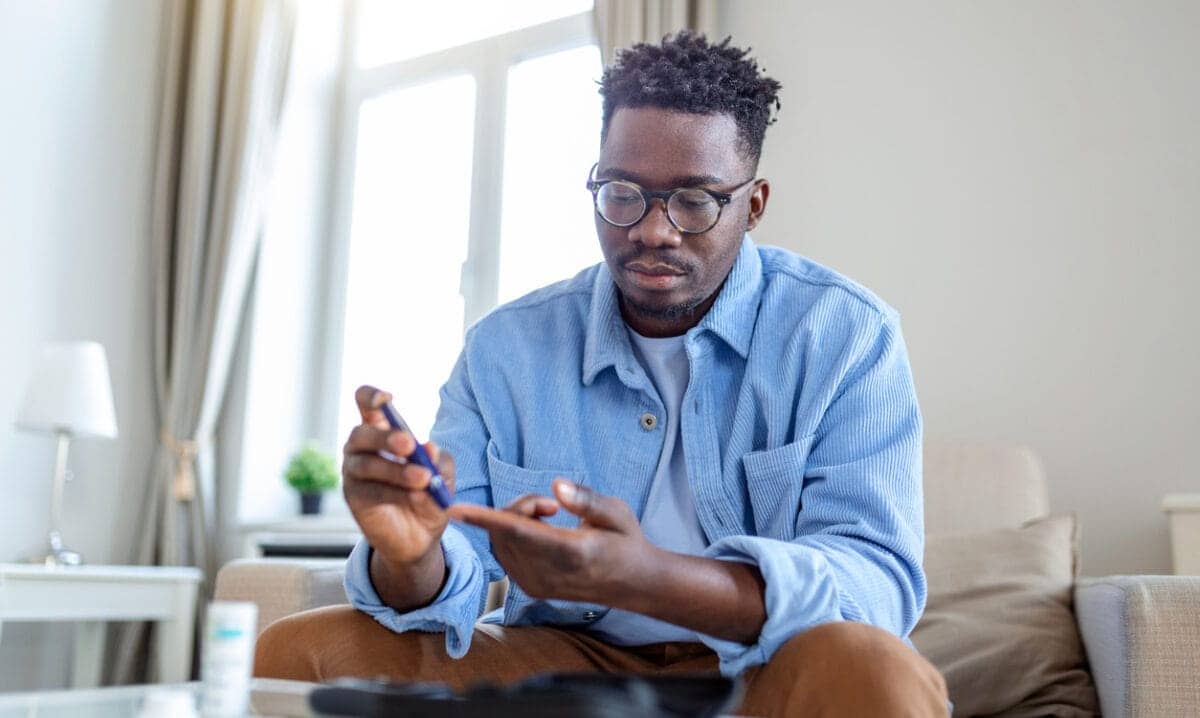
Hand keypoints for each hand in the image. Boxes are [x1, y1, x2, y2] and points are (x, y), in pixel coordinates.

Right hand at [342, 385, 456, 566]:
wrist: (421, 536)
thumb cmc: (429, 493)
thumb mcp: (442, 474)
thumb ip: (438, 460)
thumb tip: (429, 448)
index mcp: (381, 429)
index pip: (365, 403)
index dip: (371, 396)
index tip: (387, 399)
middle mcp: (361, 447)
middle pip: (362, 433)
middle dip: (386, 438)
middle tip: (410, 446)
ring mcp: (354, 472)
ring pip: (368, 464)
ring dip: (397, 470)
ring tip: (423, 478)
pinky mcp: (353, 498)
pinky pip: (370, 491)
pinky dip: (394, 492)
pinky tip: (415, 496)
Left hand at [448, 479, 654, 603]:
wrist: (634, 584)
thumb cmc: (625, 541)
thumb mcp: (617, 513)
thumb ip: (586, 499)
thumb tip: (556, 486)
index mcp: (571, 553)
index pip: (519, 532)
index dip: (485, 518)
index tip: (455, 509)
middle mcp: (549, 574)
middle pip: (506, 531)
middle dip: (519, 506)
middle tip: (551, 505)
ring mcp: (537, 585)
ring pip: (501, 542)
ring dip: (515, 520)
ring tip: (550, 517)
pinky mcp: (531, 589)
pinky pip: (505, 553)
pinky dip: (512, 535)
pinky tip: (541, 532)